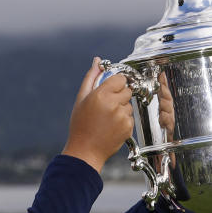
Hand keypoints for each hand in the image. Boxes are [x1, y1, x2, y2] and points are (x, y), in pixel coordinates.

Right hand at [64, 57, 133, 171]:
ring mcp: (121, 116)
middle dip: (119, 96)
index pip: (120, 79)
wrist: (85, 151)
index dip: (116, 84)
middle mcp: (113, 104)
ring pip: (129, 105)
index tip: (110, 90)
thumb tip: (97, 61)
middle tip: (107, 106)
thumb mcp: (81, 99)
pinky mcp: (128, 127)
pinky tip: (111, 127)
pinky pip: (130, 117)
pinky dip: (123, 121)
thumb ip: (91, 78)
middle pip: (128, 91)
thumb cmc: (80, 126)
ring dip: (121, 109)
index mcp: (100, 94)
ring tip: (107, 119)